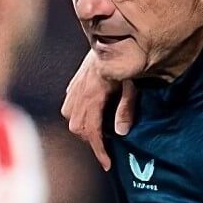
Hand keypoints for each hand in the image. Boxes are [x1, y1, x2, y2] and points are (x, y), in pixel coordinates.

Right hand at [61, 51, 137, 170]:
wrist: (113, 38)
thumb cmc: (127, 60)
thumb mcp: (133, 85)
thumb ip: (127, 107)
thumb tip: (120, 133)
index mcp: (93, 93)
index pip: (91, 130)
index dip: (99, 150)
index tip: (107, 164)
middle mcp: (79, 92)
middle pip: (78, 128)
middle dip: (92, 142)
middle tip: (107, 149)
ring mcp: (74, 87)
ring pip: (71, 119)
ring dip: (84, 129)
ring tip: (100, 133)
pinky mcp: (74, 84)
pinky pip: (69, 107)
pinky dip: (79, 117)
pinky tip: (91, 116)